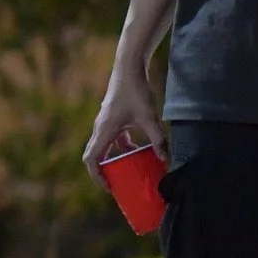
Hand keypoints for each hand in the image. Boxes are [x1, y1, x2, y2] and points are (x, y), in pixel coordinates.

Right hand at [81, 61, 165, 187]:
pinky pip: (111, 139)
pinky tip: (137, 149)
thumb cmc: (136, 92)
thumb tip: (165, 160)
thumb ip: (157, 140)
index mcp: (104, 131)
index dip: (97, 176)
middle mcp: (100, 129)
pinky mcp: (111, 119)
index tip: (109, 187)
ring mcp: (104, 124)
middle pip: (94, 156)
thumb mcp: (149, 118)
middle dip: (103, 172)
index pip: (92, 159)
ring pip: (103, 148)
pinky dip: (120, 148)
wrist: (128, 70)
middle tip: (117, 184)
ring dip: (113, 160)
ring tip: (128, 170)